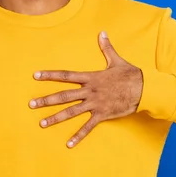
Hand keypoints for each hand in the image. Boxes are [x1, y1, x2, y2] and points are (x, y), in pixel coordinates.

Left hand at [29, 31, 142, 147]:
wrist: (144, 89)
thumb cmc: (130, 74)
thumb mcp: (116, 60)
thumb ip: (106, 47)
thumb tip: (102, 32)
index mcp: (90, 77)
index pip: (66, 75)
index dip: (50, 75)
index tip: (36, 75)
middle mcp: (89, 91)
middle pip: (63, 96)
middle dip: (46, 100)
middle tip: (31, 104)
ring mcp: (95, 104)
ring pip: (71, 112)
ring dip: (56, 118)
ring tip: (42, 123)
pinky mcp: (102, 115)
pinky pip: (88, 127)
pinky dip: (78, 136)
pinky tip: (68, 144)